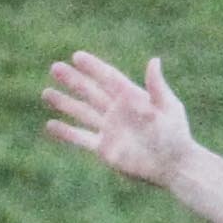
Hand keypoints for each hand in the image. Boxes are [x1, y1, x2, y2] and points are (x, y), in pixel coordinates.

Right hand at [43, 53, 195, 188]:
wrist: (174, 166)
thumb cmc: (176, 135)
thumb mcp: (169, 107)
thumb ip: (157, 86)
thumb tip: (153, 60)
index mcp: (132, 97)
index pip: (108, 78)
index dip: (93, 67)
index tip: (76, 56)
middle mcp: (117, 111)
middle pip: (90, 91)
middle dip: (73, 80)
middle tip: (55, 67)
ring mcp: (109, 130)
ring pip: (81, 112)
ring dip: (64, 103)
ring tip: (46, 92)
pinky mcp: (104, 149)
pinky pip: (80, 138)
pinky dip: (65, 132)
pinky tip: (50, 125)